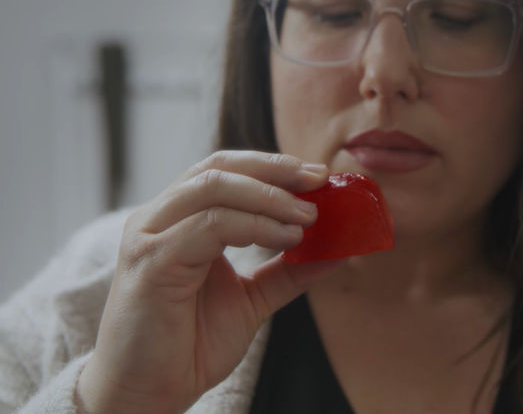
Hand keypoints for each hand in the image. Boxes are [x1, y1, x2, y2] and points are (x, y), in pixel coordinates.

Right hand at [76, 151, 339, 413]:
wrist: (148, 393)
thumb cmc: (189, 344)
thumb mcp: (251, 299)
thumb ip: (288, 271)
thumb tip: (338, 249)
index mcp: (177, 219)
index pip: (227, 170)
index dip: (274, 166)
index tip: (320, 176)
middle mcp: (158, 218)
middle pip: (219, 168)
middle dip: (275, 169)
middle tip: (320, 180)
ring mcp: (150, 236)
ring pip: (214, 188)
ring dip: (270, 197)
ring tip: (309, 217)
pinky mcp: (151, 261)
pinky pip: (210, 226)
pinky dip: (255, 225)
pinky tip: (287, 238)